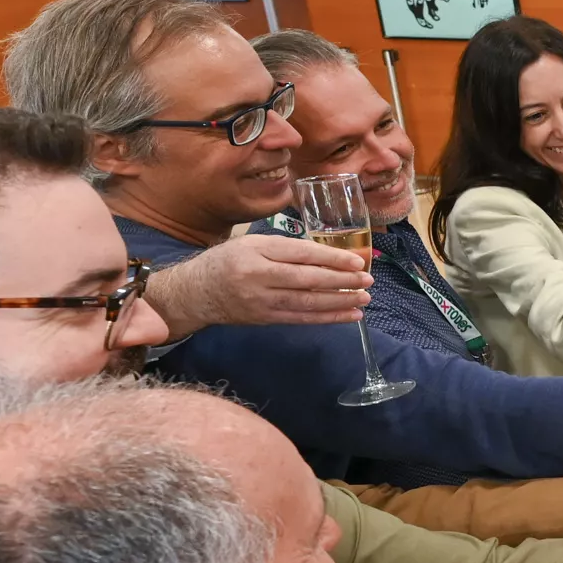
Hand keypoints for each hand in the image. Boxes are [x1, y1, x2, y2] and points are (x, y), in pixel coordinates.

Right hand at [146, 233, 369, 338]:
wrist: (195, 292)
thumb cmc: (227, 261)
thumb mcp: (251, 243)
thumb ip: (284, 248)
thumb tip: (328, 255)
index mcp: (256, 251)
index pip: (301, 254)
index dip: (332, 258)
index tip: (357, 261)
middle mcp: (257, 276)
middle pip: (307, 279)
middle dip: (341, 280)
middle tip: (367, 280)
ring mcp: (260, 301)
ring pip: (307, 302)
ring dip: (339, 301)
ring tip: (363, 298)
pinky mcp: (264, 319)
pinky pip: (301, 319)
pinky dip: (327, 318)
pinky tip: (349, 315)